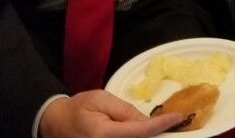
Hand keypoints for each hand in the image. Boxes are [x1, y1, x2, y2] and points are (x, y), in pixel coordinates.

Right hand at [39, 91, 182, 137]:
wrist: (56, 124)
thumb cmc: (78, 108)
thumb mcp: (101, 99)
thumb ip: (125, 110)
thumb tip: (147, 121)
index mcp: (104, 135)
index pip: (141, 131)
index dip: (162, 125)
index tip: (178, 117)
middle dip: (157, 134)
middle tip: (172, 122)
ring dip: (148, 136)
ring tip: (162, 126)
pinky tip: (145, 132)